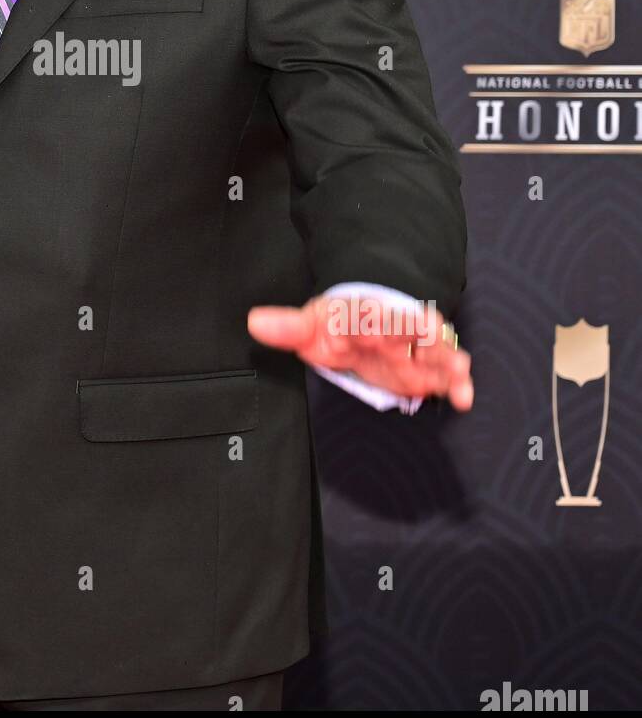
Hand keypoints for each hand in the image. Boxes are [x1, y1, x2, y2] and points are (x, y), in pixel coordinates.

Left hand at [247, 294, 473, 411]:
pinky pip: (445, 378)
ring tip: (461, 380)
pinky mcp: (424, 371)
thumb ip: (287, 326)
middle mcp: (397, 332)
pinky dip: (457, 386)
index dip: (399, 323)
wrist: (363, 320)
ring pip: (438, 355)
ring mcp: (414, 351)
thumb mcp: (312, 323)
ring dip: (450, 365)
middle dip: (434, 346)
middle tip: (450, 359)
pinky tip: (463, 399)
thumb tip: (254, 321)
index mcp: (371, 318)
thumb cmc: (340, 322)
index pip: (385, 318)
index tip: (415, 326)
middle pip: (419, 336)